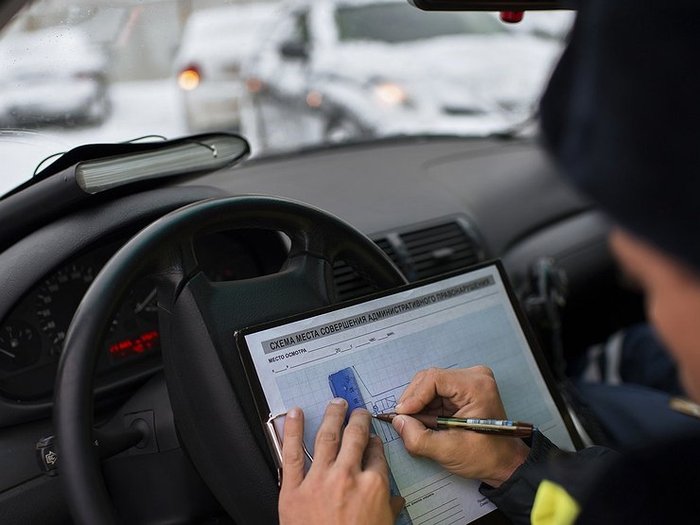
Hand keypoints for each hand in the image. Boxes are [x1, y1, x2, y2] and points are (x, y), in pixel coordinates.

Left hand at [279, 399, 404, 523]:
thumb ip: (389, 510)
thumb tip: (396, 501)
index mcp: (373, 486)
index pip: (376, 454)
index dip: (374, 443)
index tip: (372, 437)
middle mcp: (348, 476)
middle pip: (355, 437)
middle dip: (358, 420)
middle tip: (358, 411)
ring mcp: (319, 479)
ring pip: (327, 436)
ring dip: (332, 415)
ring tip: (335, 403)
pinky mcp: (293, 488)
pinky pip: (292, 453)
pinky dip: (292, 430)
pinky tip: (294, 413)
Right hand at [392, 366, 529, 486]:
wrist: (504, 462)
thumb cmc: (486, 456)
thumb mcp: (449, 451)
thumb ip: (419, 437)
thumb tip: (398, 421)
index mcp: (476, 386)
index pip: (433, 379)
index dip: (413, 397)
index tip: (401, 415)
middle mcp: (473, 376)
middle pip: (429, 379)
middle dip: (414, 402)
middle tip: (405, 422)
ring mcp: (468, 380)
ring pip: (428, 385)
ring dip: (418, 405)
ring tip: (417, 425)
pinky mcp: (462, 388)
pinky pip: (434, 391)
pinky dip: (425, 406)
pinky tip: (426, 421)